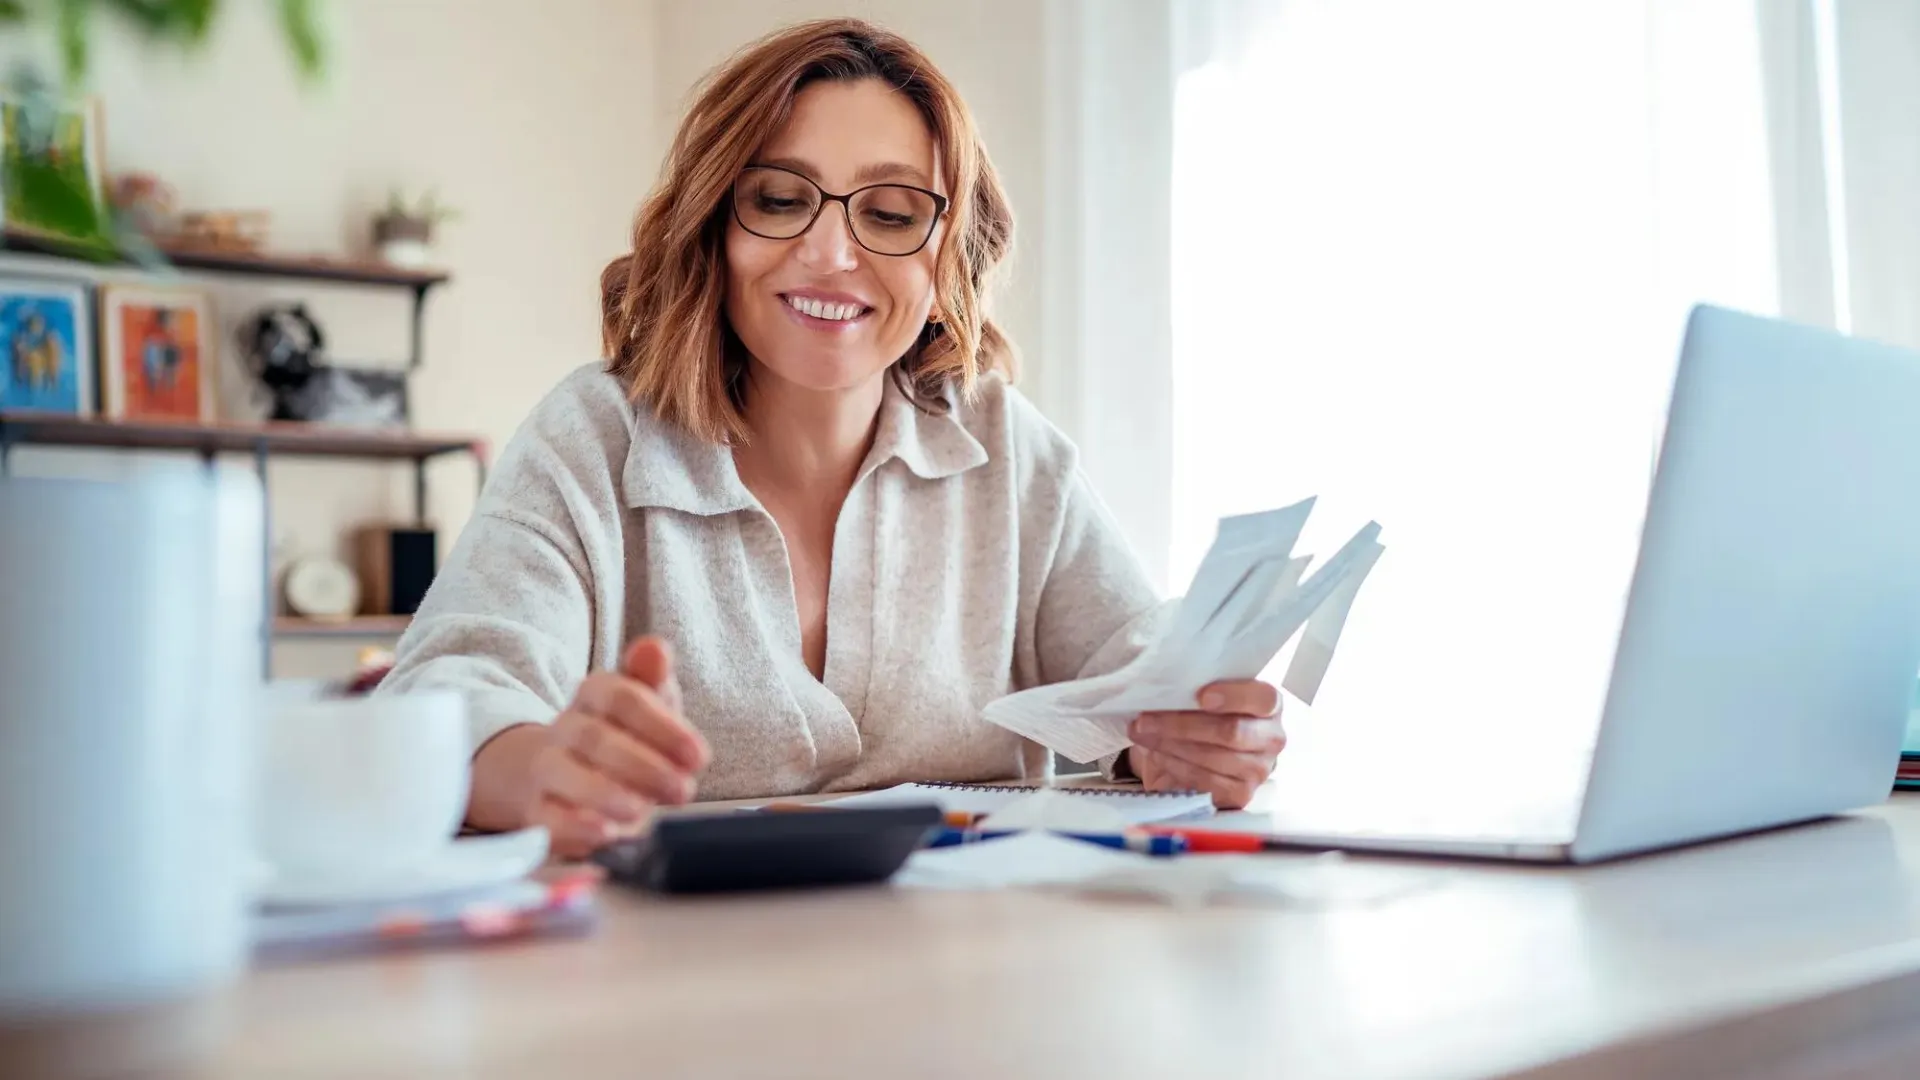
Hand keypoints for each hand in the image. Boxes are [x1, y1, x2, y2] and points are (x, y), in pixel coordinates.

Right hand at [526, 637, 710, 857]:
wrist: (560, 773)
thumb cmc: (622, 736)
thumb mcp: (646, 704)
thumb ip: (652, 679)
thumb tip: (654, 649)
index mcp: (596, 692)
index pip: (622, 698)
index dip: (662, 726)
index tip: (699, 757)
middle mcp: (566, 727)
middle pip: (595, 738)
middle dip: (642, 765)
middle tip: (683, 790)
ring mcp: (546, 768)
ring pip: (563, 773)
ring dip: (603, 793)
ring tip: (640, 811)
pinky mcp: (536, 811)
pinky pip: (545, 818)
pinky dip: (573, 828)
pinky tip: (604, 835)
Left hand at [1126, 680, 1284, 808]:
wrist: (1198, 752)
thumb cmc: (1202, 715)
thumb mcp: (1204, 695)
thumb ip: (1198, 686)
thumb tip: (1162, 685)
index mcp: (1271, 704)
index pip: (1264, 698)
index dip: (1234, 696)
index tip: (1201, 696)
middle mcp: (1272, 738)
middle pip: (1231, 732)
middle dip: (1181, 724)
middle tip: (1145, 718)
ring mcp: (1259, 770)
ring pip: (1213, 757)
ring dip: (1170, 745)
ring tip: (1142, 733)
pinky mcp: (1240, 795)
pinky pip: (1204, 781)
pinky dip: (1174, 765)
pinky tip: (1156, 754)